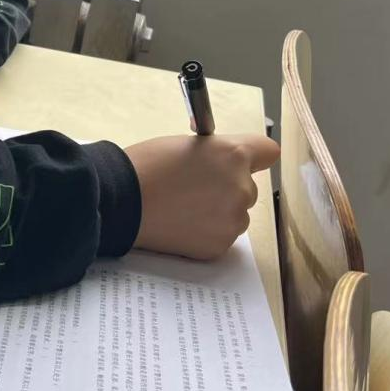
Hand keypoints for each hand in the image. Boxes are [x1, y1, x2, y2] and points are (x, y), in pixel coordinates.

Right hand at [126, 133, 278, 259]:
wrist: (121, 200)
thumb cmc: (147, 166)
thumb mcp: (187, 144)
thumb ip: (215, 153)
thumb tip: (221, 159)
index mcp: (233, 155)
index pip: (267, 152)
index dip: (254, 156)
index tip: (242, 162)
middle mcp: (241, 188)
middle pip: (248, 187)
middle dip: (227, 187)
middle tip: (195, 188)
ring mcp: (232, 220)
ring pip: (235, 214)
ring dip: (218, 211)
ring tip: (183, 208)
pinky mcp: (219, 245)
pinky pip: (221, 235)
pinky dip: (206, 232)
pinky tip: (181, 224)